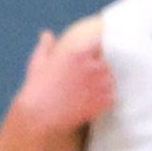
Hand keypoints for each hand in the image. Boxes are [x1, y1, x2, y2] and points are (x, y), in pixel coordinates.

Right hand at [8, 22, 114, 136]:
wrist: (41, 116)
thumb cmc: (37, 88)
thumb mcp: (38, 63)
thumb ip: (46, 46)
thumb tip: (46, 34)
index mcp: (79, 52)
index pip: (102, 40)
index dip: (101, 44)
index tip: (99, 47)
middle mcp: (95, 65)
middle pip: (110, 59)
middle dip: (103, 64)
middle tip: (93, 72)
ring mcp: (103, 83)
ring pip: (114, 77)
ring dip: (107, 80)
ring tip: (93, 87)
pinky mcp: (108, 99)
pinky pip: (114, 94)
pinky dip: (107, 96)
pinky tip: (94, 100)